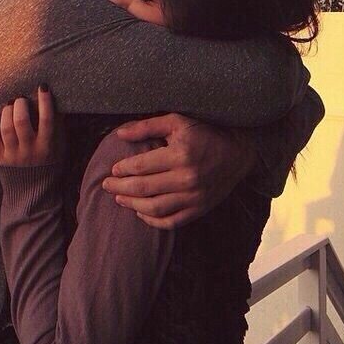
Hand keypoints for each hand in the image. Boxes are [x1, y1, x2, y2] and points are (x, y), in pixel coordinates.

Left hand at [0, 84, 55, 165]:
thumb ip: (58, 127)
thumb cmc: (49, 164)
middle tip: (21, 98)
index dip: (45, 101)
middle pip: (21, 122)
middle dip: (20, 105)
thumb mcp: (60, 147)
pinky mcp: (0, 158)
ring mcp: (13, 155)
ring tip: (10, 105)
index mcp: (47, 146)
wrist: (32, 191)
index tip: (43, 87)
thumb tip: (57, 103)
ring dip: (7, 112)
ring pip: (6, 128)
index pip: (47, 120)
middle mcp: (30, 150)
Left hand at [102, 113, 257, 229]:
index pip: (141, 166)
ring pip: (154, 207)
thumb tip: (120, 134)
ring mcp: (193, 197)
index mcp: (179, 154)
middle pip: (143, 188)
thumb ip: (148, 126)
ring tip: (120, 199)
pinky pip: (171, 221)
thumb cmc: (204, 134)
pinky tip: (141, 212)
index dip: (123, 169)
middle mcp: (186, 178)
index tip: (113, 169)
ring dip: (132, 204)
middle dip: (120, 188)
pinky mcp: (199, 209)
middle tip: (106, 186)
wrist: (237, 153)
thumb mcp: (178, 122)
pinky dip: (152, 220)